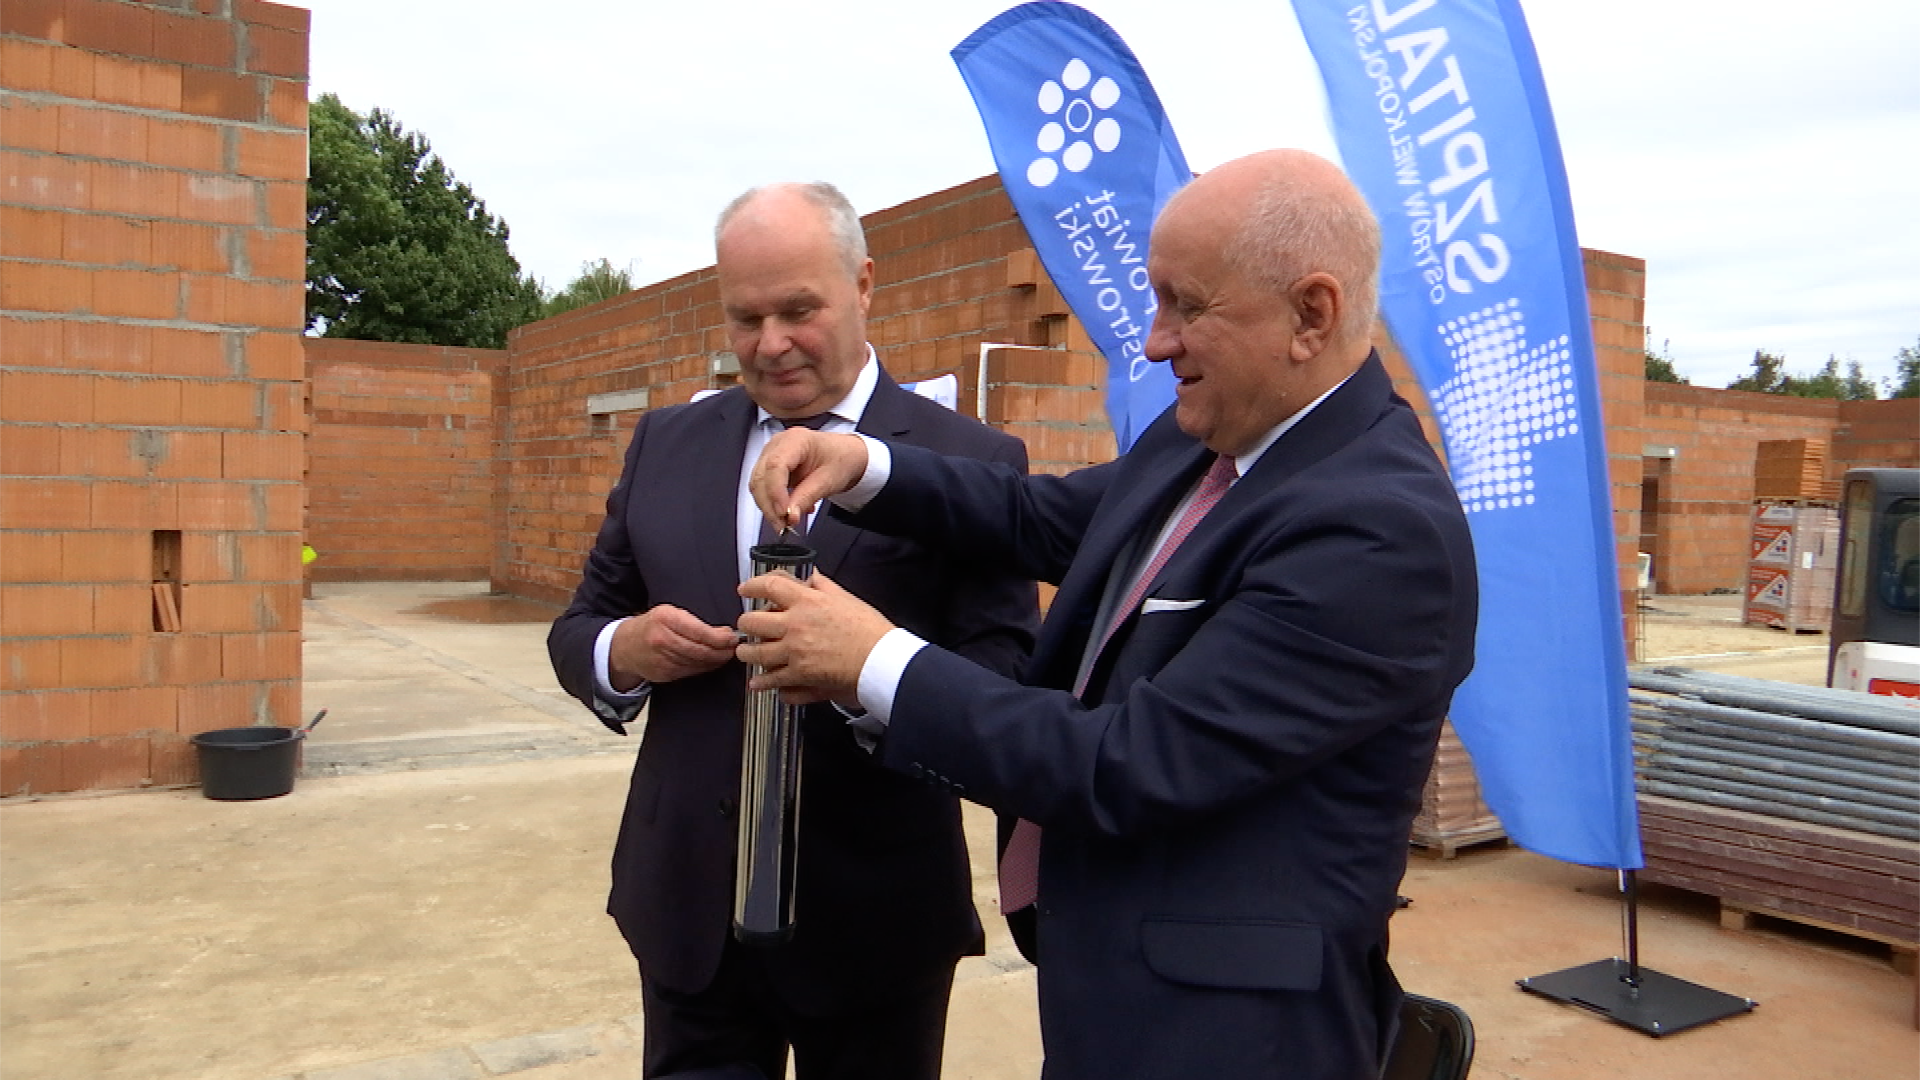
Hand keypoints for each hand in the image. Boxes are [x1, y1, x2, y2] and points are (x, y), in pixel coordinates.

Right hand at [608, 604, 739, 689]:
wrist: (624, 646)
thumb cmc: (651, 626)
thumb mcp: (669, 613)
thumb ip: (695, 623)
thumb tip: (723, 633)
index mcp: (665, 619)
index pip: (699, 632)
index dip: (720, 638)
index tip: (732, 638)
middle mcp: (662, 639)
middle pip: (700, 650)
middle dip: (721, 651)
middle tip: (733, 649)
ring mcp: (661, 659)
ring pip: (697, 663)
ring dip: (715, 660)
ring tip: (724, 654)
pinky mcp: (663, 674)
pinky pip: (690, 671)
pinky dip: (703, 668)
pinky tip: (710, 662)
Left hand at [737, 571, 893, 706]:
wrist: (880, 661)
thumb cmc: (869, 631)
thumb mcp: (846, 599)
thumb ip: (823, 587)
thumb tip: (811, 578)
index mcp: (807, 602)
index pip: (769, 586)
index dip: (751, 586)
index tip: (744, 590)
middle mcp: (794, 625)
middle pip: (752, 621)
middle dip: (746, 623)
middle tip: (747, 626)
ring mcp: (794, 652)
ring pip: (755, 652)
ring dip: (747, 653)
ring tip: (747, 653)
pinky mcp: (799, 676)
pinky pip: (771, 680)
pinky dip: (762, 682)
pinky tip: (758, 682)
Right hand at [750, 429, 868, 531]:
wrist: (846, 455)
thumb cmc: (841, 459)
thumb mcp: (829, 480)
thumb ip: (807, 497)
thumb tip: (790, 515)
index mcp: (795, 440)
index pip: (775, 466)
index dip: (775, 492)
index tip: (783, 513)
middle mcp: (778, 445)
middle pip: (761, 477)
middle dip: (769, 505)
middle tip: (783, 526)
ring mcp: (772, 455)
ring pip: (758, 485)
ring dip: (769, 507)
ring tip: (786, 523)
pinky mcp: (771, 468)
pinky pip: (764, 489)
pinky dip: (773, 504)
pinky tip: (789, 512)